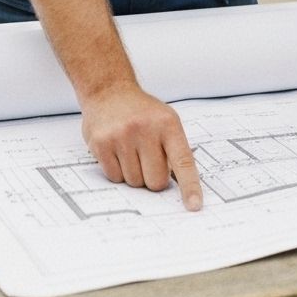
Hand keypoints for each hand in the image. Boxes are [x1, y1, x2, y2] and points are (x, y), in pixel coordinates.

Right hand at [82, 82, 202, 211]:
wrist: (109, 91)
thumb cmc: (141, 111)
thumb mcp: (165, 121)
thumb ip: (174, 149)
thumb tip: (180, 185)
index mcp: (167, 123)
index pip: (183, 160)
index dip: (189, 186)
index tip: (194, 205)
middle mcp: (146, 129)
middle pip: (155, 181)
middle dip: (152, 178)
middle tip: (147, 160)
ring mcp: (122, 136)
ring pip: (134, 182)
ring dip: (134, 174)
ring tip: (130, 151)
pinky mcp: (102, 144)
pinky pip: (114, 177)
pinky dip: (117, 171)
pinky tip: (117, 152)